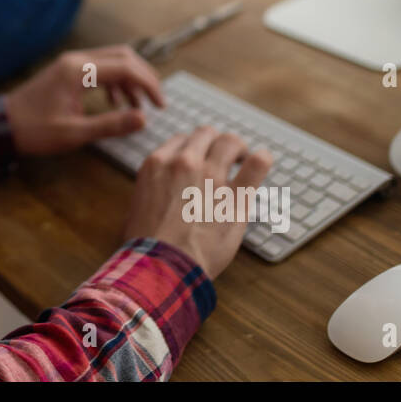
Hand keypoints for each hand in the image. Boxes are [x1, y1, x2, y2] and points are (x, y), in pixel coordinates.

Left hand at [4, 46, 165, 156]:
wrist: (2, 125)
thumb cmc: (34, 130)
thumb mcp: (74, 133)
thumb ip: (110, 125)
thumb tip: (144, 119)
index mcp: (78, 71)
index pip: (126, 67)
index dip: (148, 84)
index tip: (161, 104)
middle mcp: (76, 60)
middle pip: (123, 56)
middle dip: (144, 77)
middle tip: (157, 101)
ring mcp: (71, 63)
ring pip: (113, 60)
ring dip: (130, 80)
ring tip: (138, 107)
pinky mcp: (67, 71)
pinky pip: (100, 68)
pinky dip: (115, 82)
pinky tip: (117, 103)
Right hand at [121, 127, 272, 279]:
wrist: (162, 267)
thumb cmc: (147, 244)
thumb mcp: (138, 205)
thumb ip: (153, 188)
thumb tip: (162, 189)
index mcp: (157, 164)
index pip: (181, 140)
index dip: (192, 148)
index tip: (199, 159)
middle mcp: (184, 163)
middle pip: (205, 134)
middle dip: (214, 143)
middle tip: (223, 157)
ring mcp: (212, 177)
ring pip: (230, 142)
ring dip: (237, 148)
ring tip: (242, 159)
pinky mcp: (236, 197)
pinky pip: (257, 164)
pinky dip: (262, 158)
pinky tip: (261, 162)